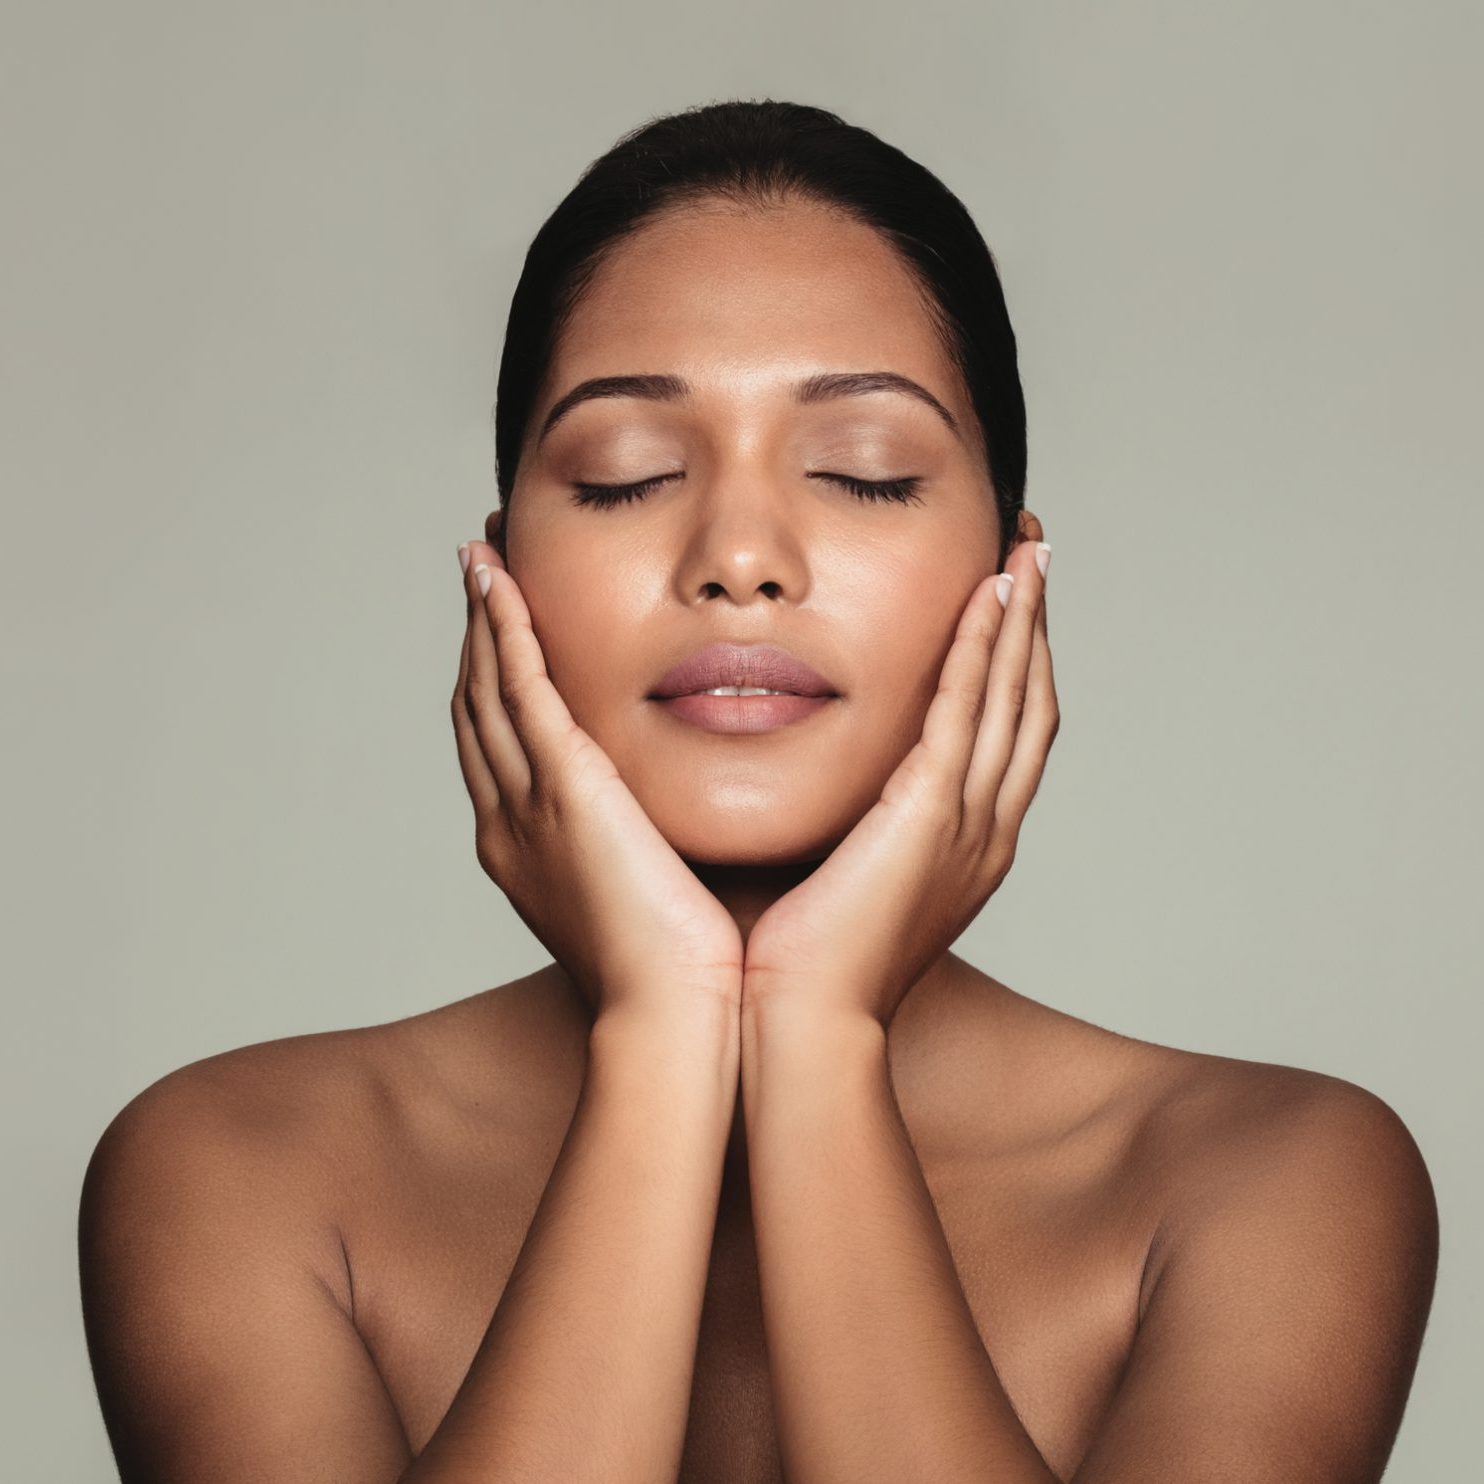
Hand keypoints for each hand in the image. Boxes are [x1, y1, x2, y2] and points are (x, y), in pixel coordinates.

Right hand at [451, 536, 743, 1025]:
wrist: (676, 1016)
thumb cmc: (682, 973)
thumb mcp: (651, 895)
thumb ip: (650, 846)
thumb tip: (679, 818)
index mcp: (528, 848)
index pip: (502, 744)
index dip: (495, 681)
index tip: (504, 626)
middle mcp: (510, 821)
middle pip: (478, 707)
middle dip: (476, 636)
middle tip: (479, 570)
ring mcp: (528, 803)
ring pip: (489, 688)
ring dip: (484, 617)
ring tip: (482, 554)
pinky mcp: (564, 788)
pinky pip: (521, 691)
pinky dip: (506, 632)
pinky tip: (501, 583)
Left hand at [741, 537, 1058, 1028]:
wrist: (805, 1024)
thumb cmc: (807, 965)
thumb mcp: (846, 882)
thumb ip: (853, 827)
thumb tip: (827, 789)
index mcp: (969, 847)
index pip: (1008, 735)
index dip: (1019, 665)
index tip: (1011, 603)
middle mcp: (985, 829)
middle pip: (1031, 704)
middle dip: (1037, 626)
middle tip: (1038, 553)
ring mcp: (967, 821)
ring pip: (1012, 696)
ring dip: (1022, 618)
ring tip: (1028, 549)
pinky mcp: (928, 812)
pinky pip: (965, 710)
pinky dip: (981, 647)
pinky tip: (986, 594)